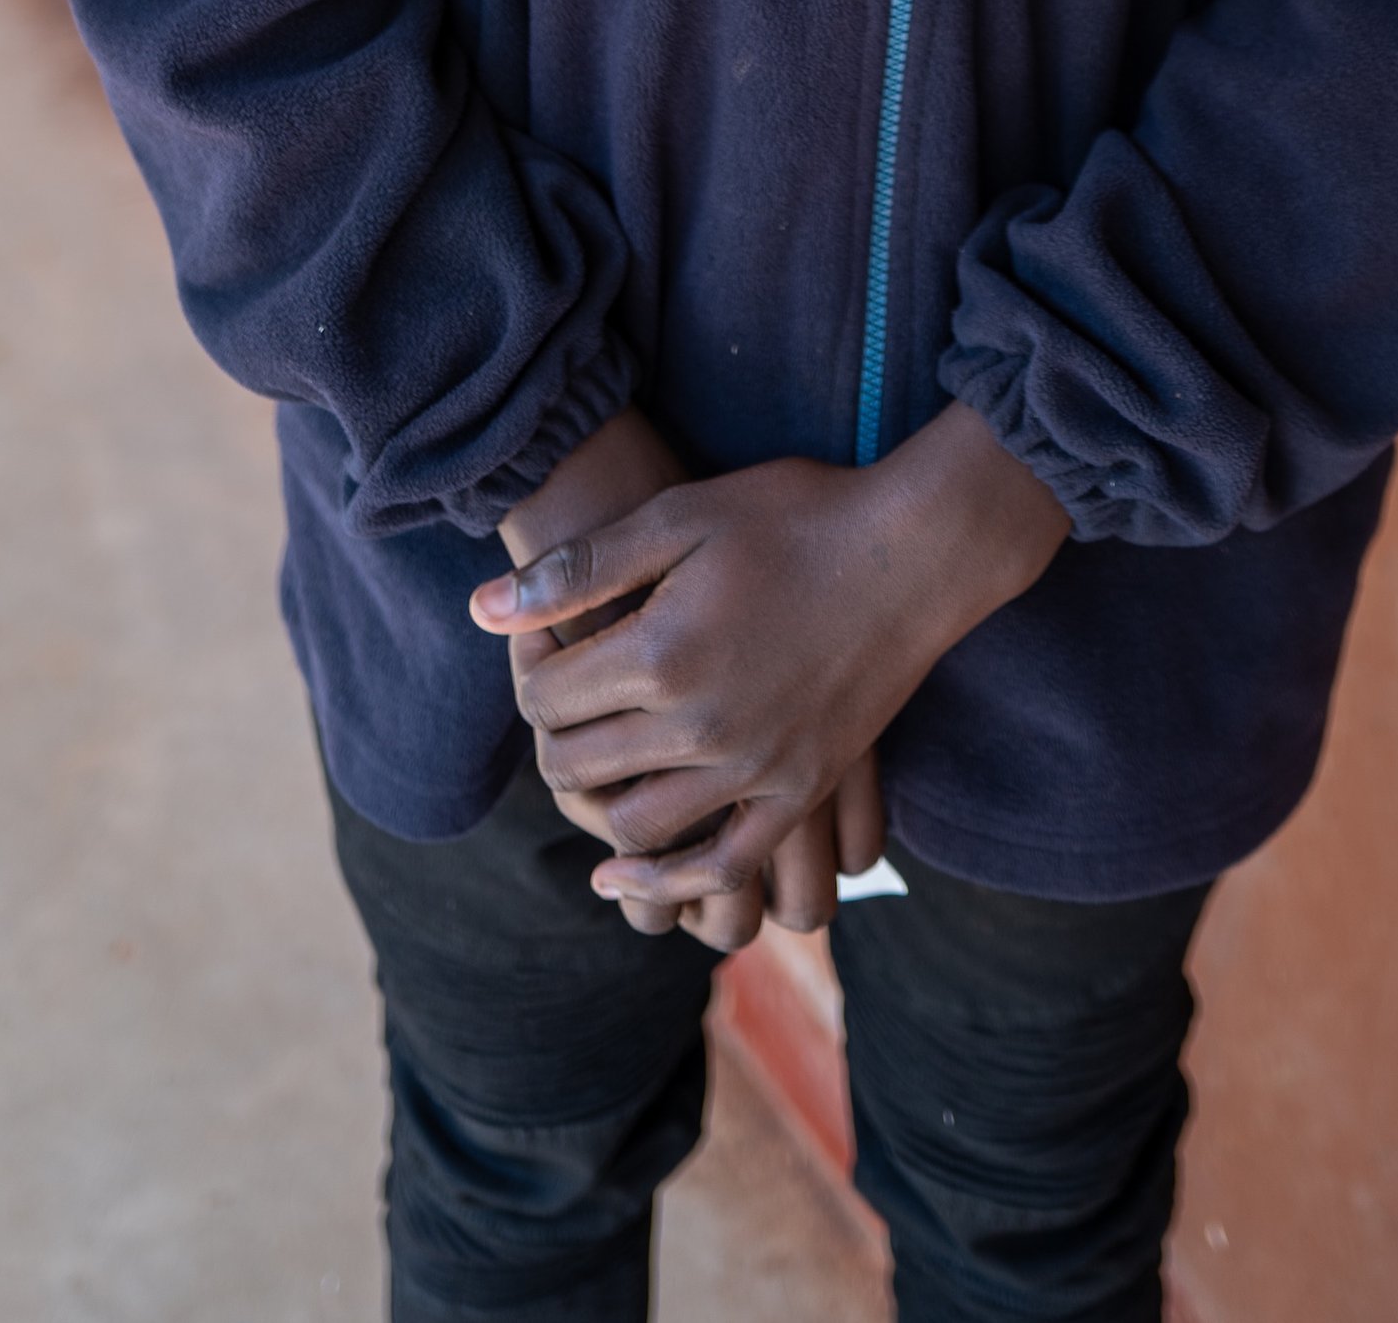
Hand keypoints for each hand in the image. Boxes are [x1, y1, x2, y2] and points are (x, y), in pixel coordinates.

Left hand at [495, 412, 877, 947]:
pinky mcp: (800, 792)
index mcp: (661, 652)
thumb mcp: (681, 515)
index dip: (530, 676)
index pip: (546, 700)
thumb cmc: (794, 516)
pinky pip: (722, 866)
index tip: (543, 653)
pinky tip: (627, 874)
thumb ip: (581, 568)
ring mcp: (755, 770)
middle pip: (578, 767)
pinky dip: (667, 882)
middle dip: (552, 740)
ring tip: (589, 774)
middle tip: (561, 708)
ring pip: (636, 828)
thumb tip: (484, 612)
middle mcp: (701, 726)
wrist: (913, 550)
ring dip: (596, 809)